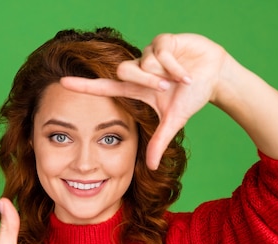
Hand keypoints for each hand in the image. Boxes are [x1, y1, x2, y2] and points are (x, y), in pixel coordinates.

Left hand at [60, 33, 228, 169]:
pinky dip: (177, 67)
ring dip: (165, 73)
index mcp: (136, 87)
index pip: (104, 86)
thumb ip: (160, 142)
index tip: (63, 83)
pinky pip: (162, 52)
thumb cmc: (191, 97)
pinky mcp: (164, 40)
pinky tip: (187, 72)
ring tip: (181, 80)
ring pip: (144, 61)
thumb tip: (152, 168)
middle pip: (124, 70)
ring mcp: (150, 53)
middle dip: (145, 80)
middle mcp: (139, 68)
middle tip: (164, 87)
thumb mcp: (174, 121)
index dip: (85, 86)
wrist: (215, 76)